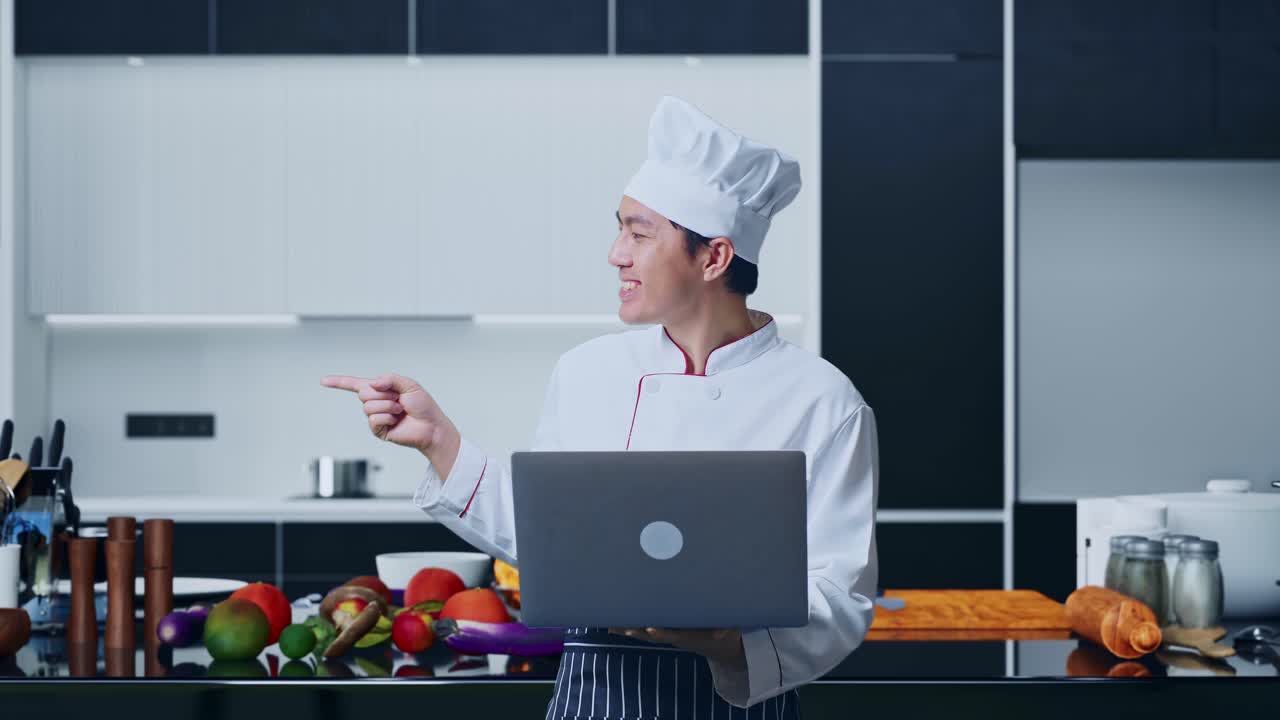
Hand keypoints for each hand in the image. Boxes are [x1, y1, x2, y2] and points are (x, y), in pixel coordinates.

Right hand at [321, 372, 455, 455]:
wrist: (431, 427)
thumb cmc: (423, 406)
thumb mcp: (410, 385)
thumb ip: (391, 379)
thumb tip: (372, 383)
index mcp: (381, 390)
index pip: (355, 384)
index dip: (339, 382)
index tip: (323, 381)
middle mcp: (376, 403)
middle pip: (363, 392)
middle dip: (383, 394)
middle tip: (399, 400)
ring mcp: (376, 417)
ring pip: (369, 406)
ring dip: (388, 406)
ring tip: (400, 411)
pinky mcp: (378, 430)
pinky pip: (373, 419)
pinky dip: (387, 417)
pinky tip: (396, 421)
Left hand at [608, 627, 745, 669]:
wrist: (719, 644)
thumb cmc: (724, 632)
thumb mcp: (729, 630)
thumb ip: (726, 629)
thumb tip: (723, 633)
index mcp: (691, 636)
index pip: (675, 635)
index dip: (663, 633)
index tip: (651, 630)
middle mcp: (676, 637)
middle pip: (655, 636)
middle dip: (640, 633)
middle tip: (626, 629)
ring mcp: (668, 635)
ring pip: (645, 634)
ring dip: (630, 630)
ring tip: (613, 626)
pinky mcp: (664, 631)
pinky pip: (644, 631)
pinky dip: (629, 628)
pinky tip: (613, 626)